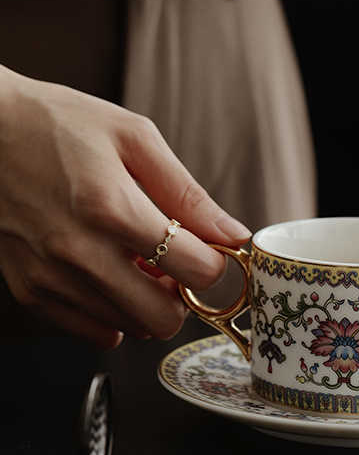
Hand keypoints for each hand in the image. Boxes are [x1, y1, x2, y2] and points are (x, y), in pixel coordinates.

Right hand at [0, 67, 249, 347]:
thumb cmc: (57, 124)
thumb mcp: (134, 138)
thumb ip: (187, 193)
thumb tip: (232, 233)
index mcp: (111, 207)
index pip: (194, 268)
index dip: (217, 263)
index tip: (215, 250)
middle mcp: (77, 252)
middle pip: (163, 318)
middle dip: (184, 294)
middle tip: (178, 261)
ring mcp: (49, 277)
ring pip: (130, 328)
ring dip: (147, 300)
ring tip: (138, 257)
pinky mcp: (29, 290)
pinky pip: (92, 330)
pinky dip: (114, 311)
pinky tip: (111, 273)